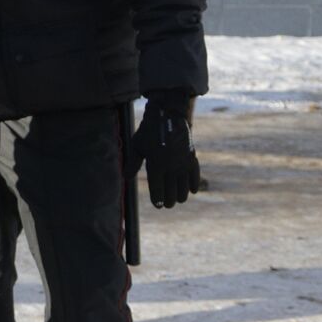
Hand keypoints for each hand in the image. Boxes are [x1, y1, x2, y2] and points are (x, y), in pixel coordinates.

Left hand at [131, 94, 200, 208]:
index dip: (158, 200)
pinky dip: (194, 184)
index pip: (157, 190)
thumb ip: (133, 164)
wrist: (168, 116)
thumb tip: (125, 178)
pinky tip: (193, 190)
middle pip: (172, 192)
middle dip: (170, 200)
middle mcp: (170, 167)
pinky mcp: (192, 157)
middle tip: (168, 204)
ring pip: (184, 187)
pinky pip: (195, 175)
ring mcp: (182, 163)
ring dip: (182, 195)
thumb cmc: (148, 131)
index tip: (158, 205)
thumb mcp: (137, 146)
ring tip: (178, 199)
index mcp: (155, 165)